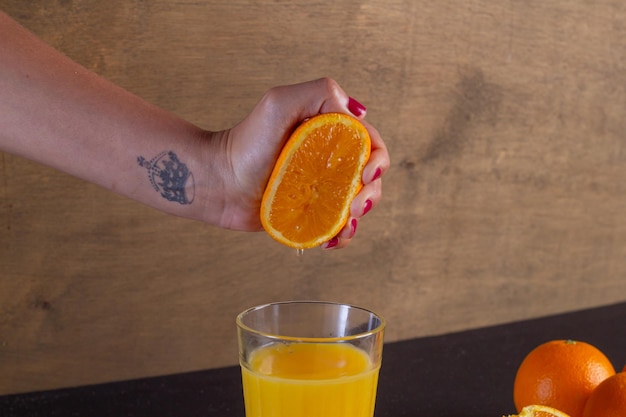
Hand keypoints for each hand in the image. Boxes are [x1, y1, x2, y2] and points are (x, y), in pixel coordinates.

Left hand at [216, 78, 388, 248]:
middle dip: (372, 194)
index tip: (367, 174)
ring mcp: (319, 190)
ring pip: (357, 205)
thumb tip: (359, 115)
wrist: (218, 181)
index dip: (378, 159)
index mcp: (329, 133)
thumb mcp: (280, 102)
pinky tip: (331, 240)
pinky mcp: (308, 214)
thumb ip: (321, 93)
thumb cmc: (246, 140)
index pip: (369, 143)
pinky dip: (341, 236)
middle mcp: (328, 161)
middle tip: (355, 206)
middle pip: (370, 178)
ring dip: (360, 218)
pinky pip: (335, 227)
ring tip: (345, 225)